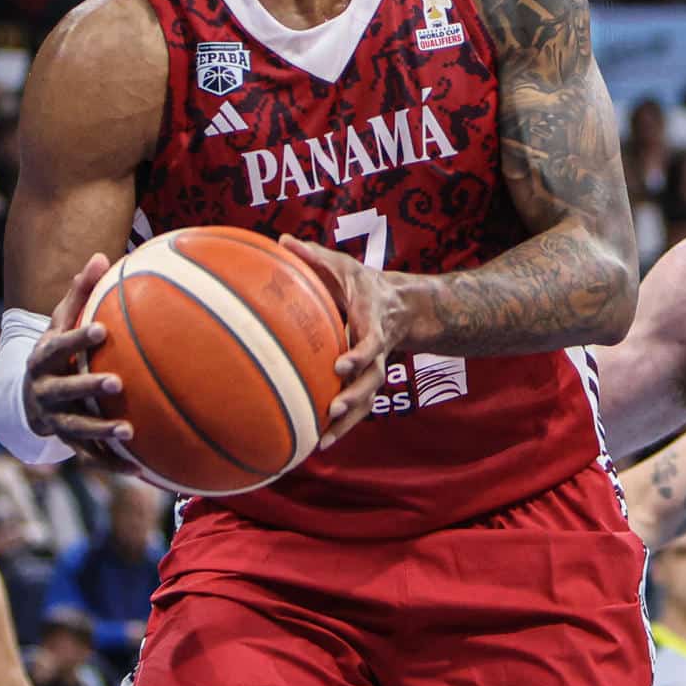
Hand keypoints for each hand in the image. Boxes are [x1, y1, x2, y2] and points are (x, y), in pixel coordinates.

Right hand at [25, 253, 134, 466]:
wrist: (24, 397)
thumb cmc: (55, 349)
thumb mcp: (60, 321)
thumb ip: (79, 292)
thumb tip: (101, 256)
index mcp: (43, 359)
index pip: (58, 347)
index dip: (77, 339)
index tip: (101, 329)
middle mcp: (44, 391)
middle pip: (64, 391)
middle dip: (88, 388)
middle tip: (116, 384)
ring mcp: (55, 420)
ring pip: (75, 430)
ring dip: (100, 433)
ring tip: (129, 432)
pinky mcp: (67, 443)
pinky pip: (90, 458)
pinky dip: (113, 464)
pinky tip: (140, 468)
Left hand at [278, 235, 409, 449]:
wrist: (404, 307)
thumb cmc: (365, 284)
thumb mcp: (345, 266)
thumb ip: (315, 256)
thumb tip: (282, 241)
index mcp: (373, 324)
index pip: (371, 344)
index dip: (359, 356)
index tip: (340, 365)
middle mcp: (378, 353)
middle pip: (372, 381)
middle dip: (354, 397)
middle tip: (332, 410)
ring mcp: (375, 371)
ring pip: (367, 401)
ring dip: (348, 422)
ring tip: (324, 441)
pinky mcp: (366, 383)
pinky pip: (359, 409)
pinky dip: (343, 428)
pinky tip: (320, 444)